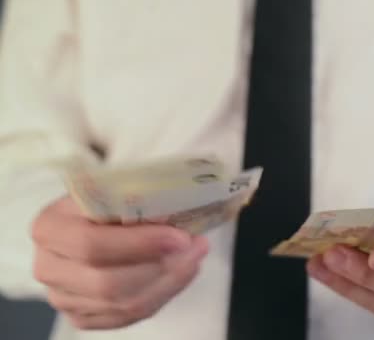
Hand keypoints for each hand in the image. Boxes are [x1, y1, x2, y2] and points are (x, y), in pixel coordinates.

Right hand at [32, 197, 207, 329]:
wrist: (96, 221)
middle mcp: (48, 266)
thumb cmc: (107, 200)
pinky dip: (162, 294)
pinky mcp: (81, 316)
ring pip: (123, 304)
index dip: (139, 244)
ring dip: (169, 282)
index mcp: (49, 227)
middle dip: (161, 267)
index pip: (91, 245)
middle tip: (195, 247)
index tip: (180, 237)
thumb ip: (136, 198)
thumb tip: (168, 214)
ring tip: (194, 257)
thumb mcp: (115, 187)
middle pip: (107, 283)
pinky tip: (181, 272)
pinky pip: (127, 317)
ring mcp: (63, 296)